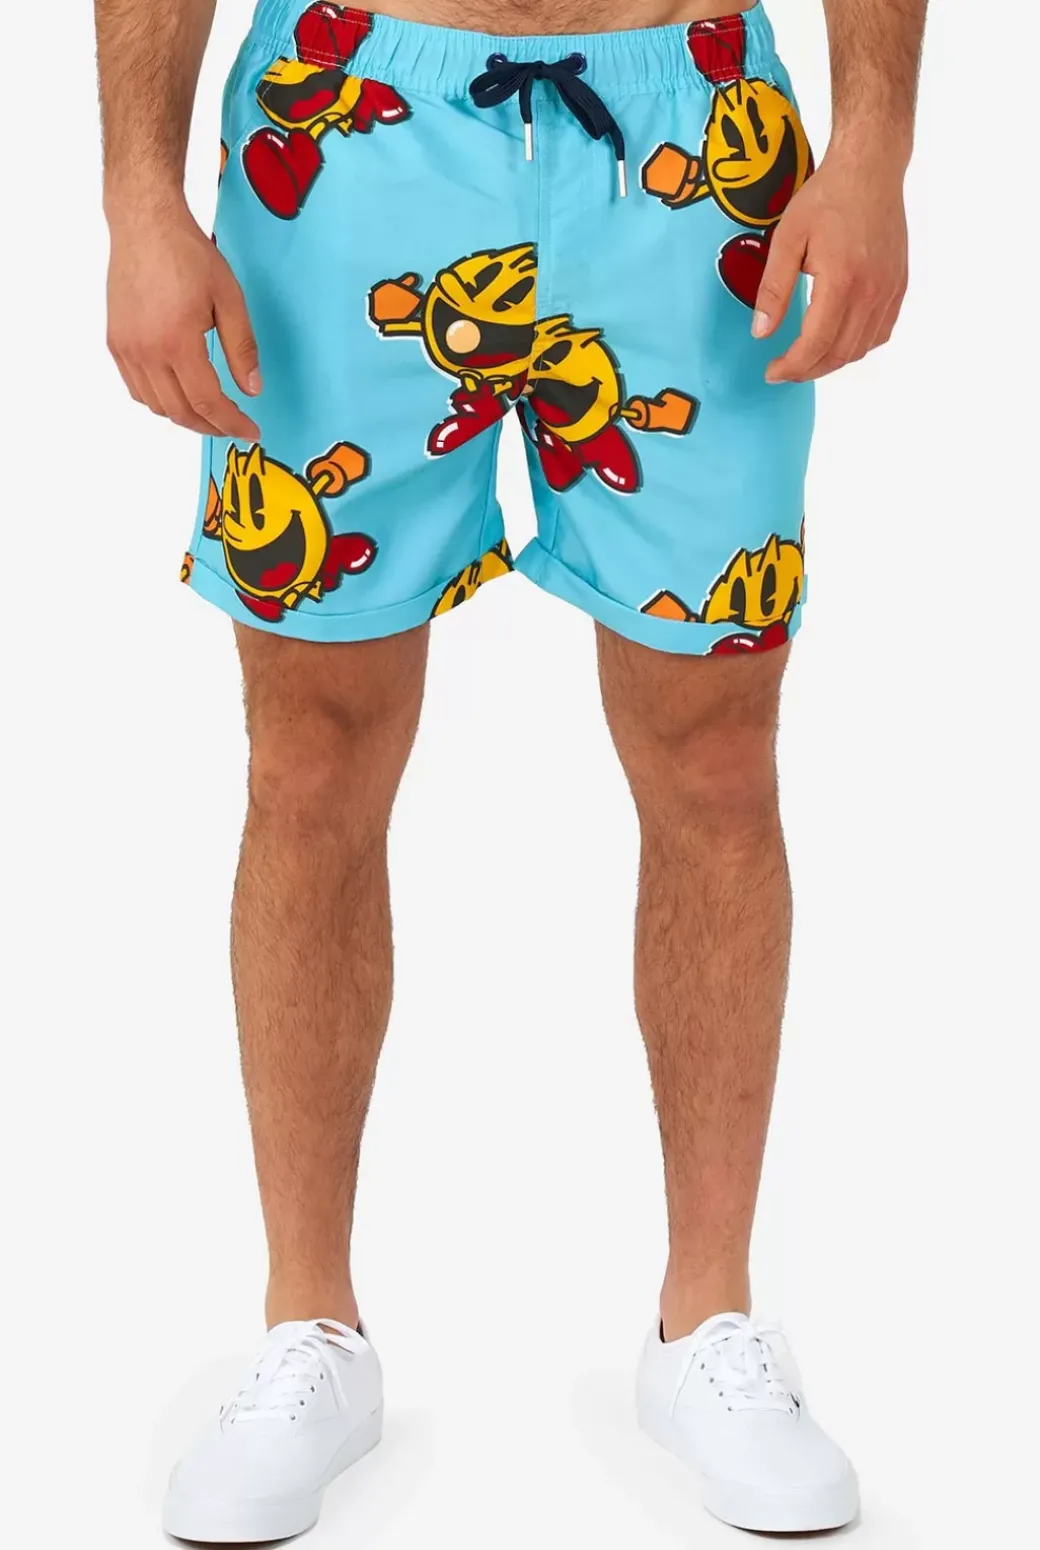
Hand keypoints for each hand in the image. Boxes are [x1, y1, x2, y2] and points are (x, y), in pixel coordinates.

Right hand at [107, 203, 260, 437]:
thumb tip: (252, 389)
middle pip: (179, 412)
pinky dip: (160, 400)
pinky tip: (180, 393)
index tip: (250, 432)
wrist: (144, 224)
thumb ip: (242, 348)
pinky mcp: (115, 342)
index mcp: (176, 342)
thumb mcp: (229, 299)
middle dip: (211, 427)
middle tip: (234, 426)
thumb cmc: (187, 254)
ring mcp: (126, 349)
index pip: (207, 402)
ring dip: (185, 416)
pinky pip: (137, 389)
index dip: (231, 423)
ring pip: (156, 405)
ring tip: (210, 412)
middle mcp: (145, 352)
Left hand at [751, 146, 907, 383]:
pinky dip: (856, 346)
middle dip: (808, 370)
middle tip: (784, 370)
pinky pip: (879, 333)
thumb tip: (761, 333)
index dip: (792, 366)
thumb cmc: (827, 197)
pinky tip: (836, 340)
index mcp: (842, 280)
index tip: (772, 372)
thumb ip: (774, 289)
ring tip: (806, 359)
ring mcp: (889, 290)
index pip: (816, 343)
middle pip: (839, 353)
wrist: (871, 169)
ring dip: (831, 361)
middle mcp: (871, 291)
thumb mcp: (787, 238)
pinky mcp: (899, 286)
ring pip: (861, 349)